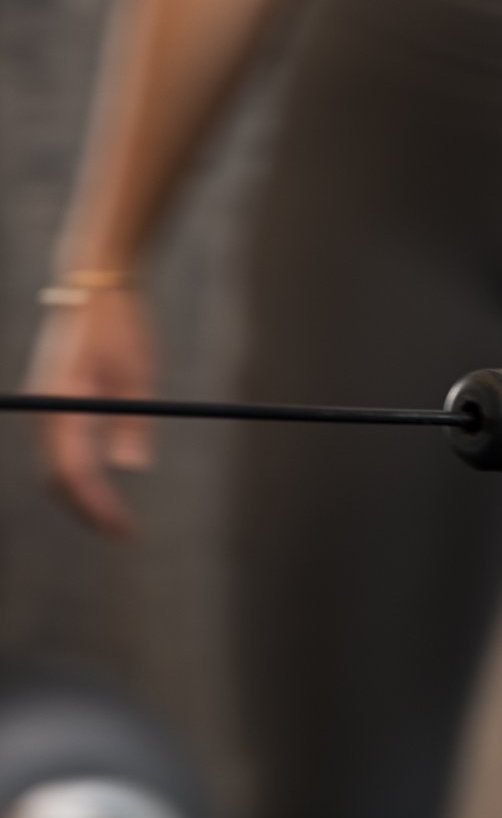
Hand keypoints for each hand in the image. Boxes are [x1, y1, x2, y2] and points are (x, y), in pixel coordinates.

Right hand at [23, 289, 156, 536]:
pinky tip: (97, 486)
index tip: (124, 529)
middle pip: (56, 476)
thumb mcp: (139, 374)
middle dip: (87, 508)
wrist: (96, 286)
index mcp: (64, 403)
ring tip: (112, 518)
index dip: (97, 506)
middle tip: (122, 531)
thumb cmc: (123, 326)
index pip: (73, 472)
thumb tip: (129, 466)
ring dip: (79, 495)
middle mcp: (46, 408)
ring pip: (53, 464)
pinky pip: (56, 448)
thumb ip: (132, 420)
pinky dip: (73, 473)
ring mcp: (45, 403)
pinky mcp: (52, 399)